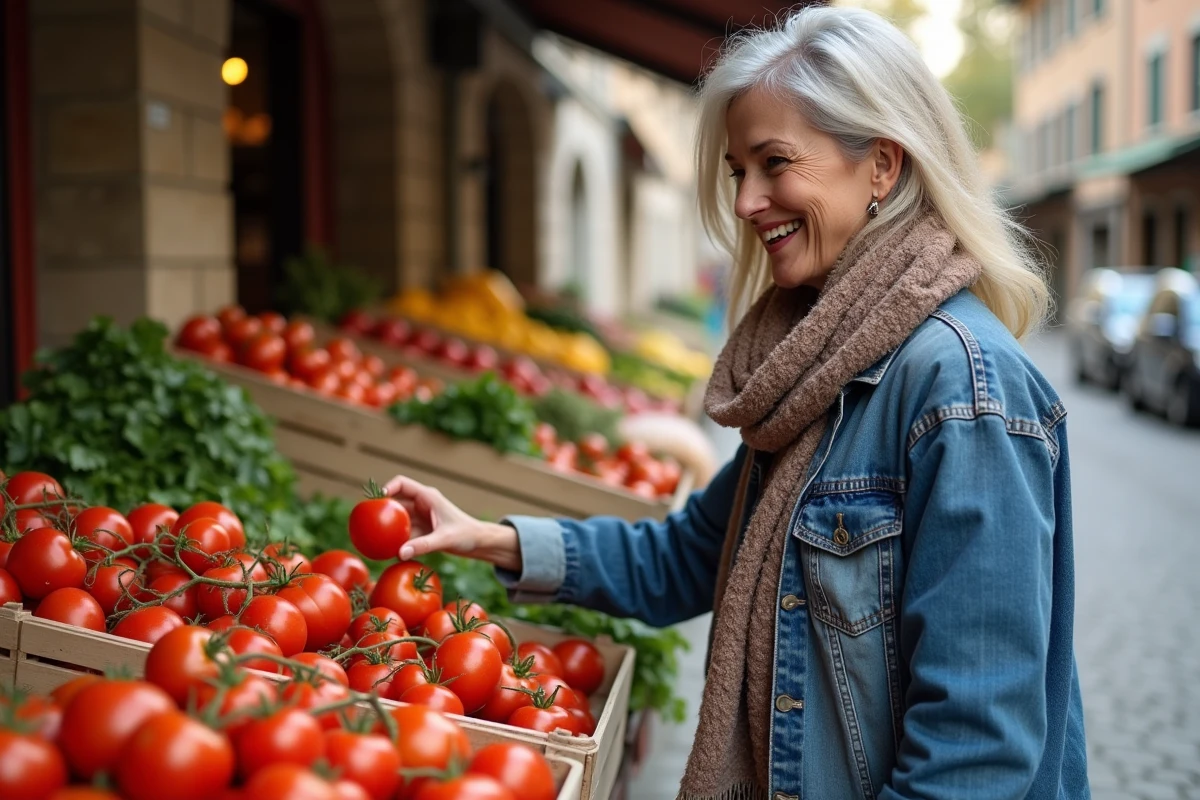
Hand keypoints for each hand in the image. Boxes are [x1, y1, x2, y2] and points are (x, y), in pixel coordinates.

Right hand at [382, 475, 521, 572]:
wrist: (479, 543)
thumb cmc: (467, 534)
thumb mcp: (445, 539)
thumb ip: (423, 545)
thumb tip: (399, 553)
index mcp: (427, 497)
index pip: (402, 484)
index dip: (387, 488)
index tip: (375, 500)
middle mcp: (421, 504)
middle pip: (395, 501)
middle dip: (380, 508)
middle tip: (363, 519)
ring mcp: (420, 517)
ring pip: (397, 518)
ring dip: (386, 525)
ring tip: (368, 534)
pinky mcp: (420, 531)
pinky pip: (402, 532)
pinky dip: (393, 538)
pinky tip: (383, 548)